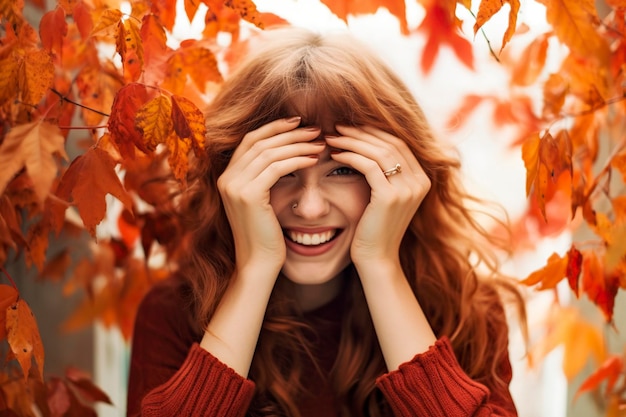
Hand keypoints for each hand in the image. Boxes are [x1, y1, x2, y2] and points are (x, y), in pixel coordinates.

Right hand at [217, 117, 322, 276]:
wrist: (258, 265)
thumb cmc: (266, 237)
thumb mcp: (262, 202)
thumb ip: (265, 178)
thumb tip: (287, 154)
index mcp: (227, 177)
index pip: (251, 141)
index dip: (275, 128)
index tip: (299, 122)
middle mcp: (227, 178)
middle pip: (260, 141)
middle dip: (289, 132)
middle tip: (315, 129)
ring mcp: (234, 186)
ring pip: (270, 152)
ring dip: (298, 144)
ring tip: (320, 142)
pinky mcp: (248, 195)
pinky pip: (277, 168)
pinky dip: (298, 160)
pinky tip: (314, 159)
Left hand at [326, 125, 430, 267]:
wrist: (377, 259)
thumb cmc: (375, 229)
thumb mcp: (385, 197)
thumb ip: (385, 173)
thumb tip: (366, 145)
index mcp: (422, 179)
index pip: (398, 143)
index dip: (373, 132)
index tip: (350, 128)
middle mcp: (420, 181)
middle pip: (389, 142)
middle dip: (361, 132)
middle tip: (337, 127)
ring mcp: (407, 189)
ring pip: (378, 151)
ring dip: (352, 141)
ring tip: (332, 138)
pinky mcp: (390, 196)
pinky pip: (368, 166)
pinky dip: (349, 156)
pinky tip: (334, 155)